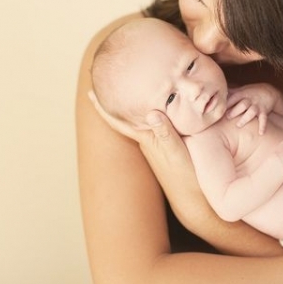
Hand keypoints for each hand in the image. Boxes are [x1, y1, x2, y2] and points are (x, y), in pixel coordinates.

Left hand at [88, 90, 201, 222]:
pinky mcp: (165, 149)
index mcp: (146, 139)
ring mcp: (155, 146)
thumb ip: (166, 133)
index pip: (119, 121)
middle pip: (125, 119)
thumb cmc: (186, 176)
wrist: (192, 199)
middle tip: (103, 84)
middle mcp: (147, 142)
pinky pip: (149, 128)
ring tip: (124, 92)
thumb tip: (152, 114)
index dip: (103, 108)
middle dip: (113, 103)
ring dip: (129, 109)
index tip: (89, 93)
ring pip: (137, 123)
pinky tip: (151, 112)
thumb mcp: (178, 152)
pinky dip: (145, 116)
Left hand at [226, 83, 281, 133]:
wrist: (269, 91)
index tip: (221, 108)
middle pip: (243, 104)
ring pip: (252, 111)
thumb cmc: (250, 92)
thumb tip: (216, 93)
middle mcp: (250, 99)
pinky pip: (264, 119)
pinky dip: (262, 126)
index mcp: (243, 94)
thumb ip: (230, 93)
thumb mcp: (241, 90)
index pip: (234, 97)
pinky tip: (260, 133)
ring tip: (238, 125)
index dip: (228, 102)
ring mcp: (258, 106)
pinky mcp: (264, 111)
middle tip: (227, 117)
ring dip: (245, 118)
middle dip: (235, 111)